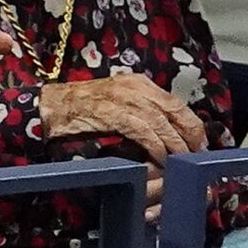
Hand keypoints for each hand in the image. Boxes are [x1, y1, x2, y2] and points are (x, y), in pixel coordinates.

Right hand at [39, 73, 206, 165]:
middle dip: (190, 138)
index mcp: (138, 83)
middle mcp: (135, 87)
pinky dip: (155, 147)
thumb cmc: (81, 107)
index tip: (198, 147)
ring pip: (163, 124)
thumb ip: (141, 111)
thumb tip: (168, 133)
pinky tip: (158, 160)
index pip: (177, 104)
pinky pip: (143, 131)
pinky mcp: (111, 113)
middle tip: (194, 160)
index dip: (192, 128)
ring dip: (175, 147)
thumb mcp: (117, 102)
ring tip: (180, 165)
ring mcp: (122, 98)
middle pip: (176, 112)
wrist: (50, 106)